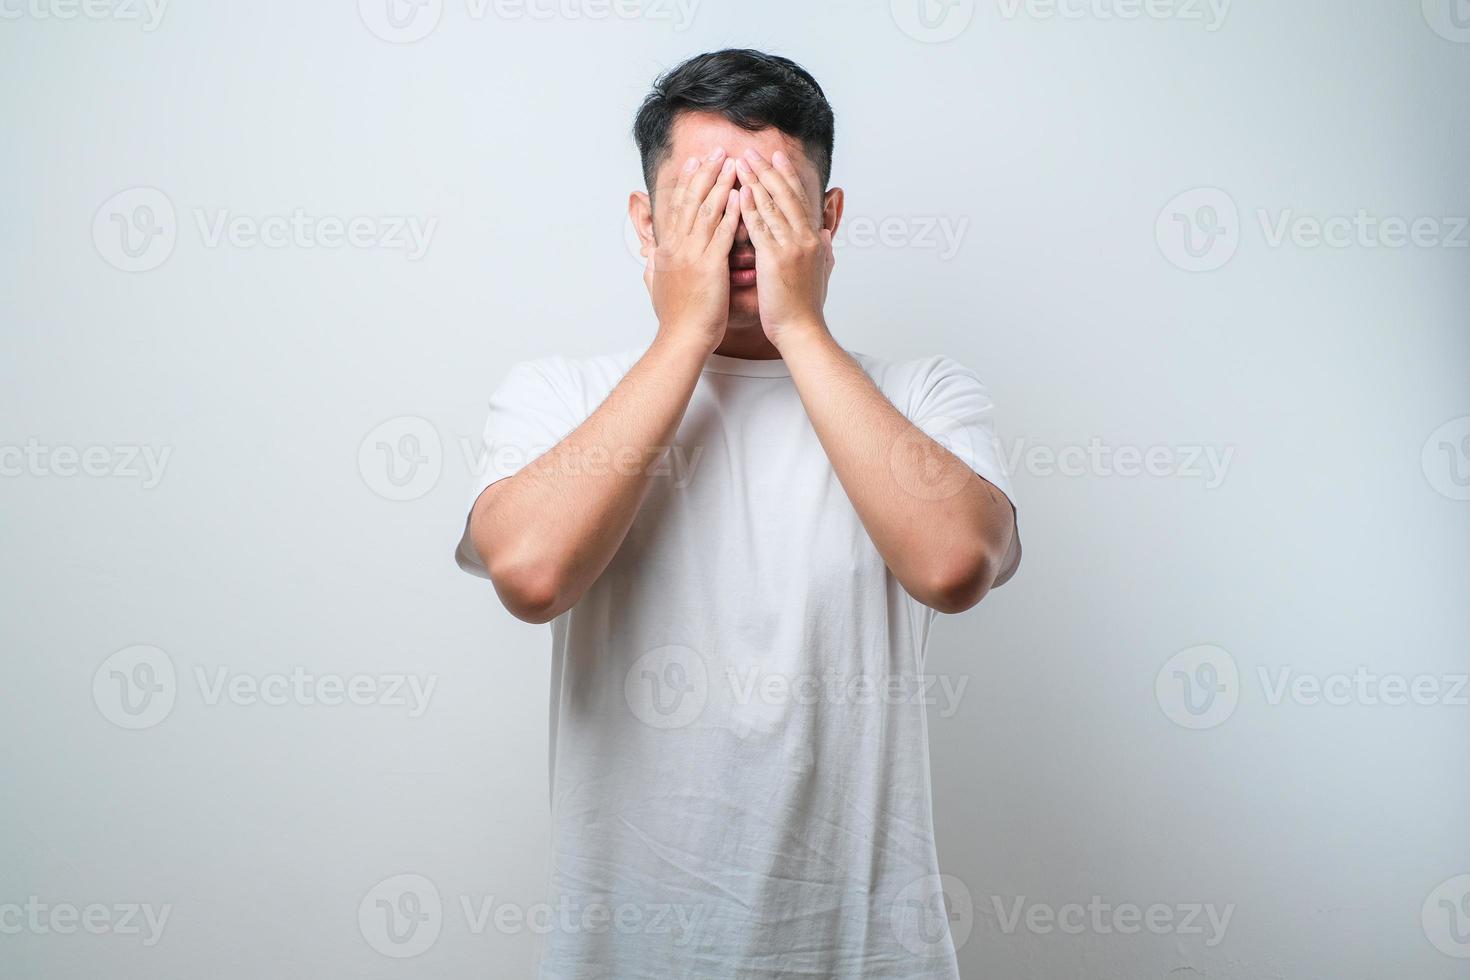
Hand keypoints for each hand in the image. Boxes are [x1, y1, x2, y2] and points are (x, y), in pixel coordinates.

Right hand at [644, 147, 741, 353]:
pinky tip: (742, 195)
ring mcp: (692, 255)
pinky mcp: (709, 266)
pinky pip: (722, 233)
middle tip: (718, 151)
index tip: (696, 163)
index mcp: (667, 251)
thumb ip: (655, 268)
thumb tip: (649, 259)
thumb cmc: (675, 320)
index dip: (687, 183)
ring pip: (706, 210)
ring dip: (720, 184)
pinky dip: (731, 212)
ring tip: (733, 163)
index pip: (677, 207)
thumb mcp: (658, 288)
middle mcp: (677, 247)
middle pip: (691, 201)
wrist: (681, 340)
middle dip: (706, 173)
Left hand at [735, 148, 834, 347]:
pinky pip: (760, 228)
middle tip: (754, 150)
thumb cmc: (806, 307)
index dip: (787, 176)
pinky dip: (750, 208)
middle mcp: (805, 238)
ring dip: (756, 181)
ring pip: (772, 206)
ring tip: (741, 162)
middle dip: (769, 170)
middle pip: (786, 195)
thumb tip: (826, 233)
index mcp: (813, 239)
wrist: (802, 330)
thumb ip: (823, 250)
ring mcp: (791, 247)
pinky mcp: (775, 260)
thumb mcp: (821, 272)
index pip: (799, 200)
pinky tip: (739, 191)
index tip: (776, 157)